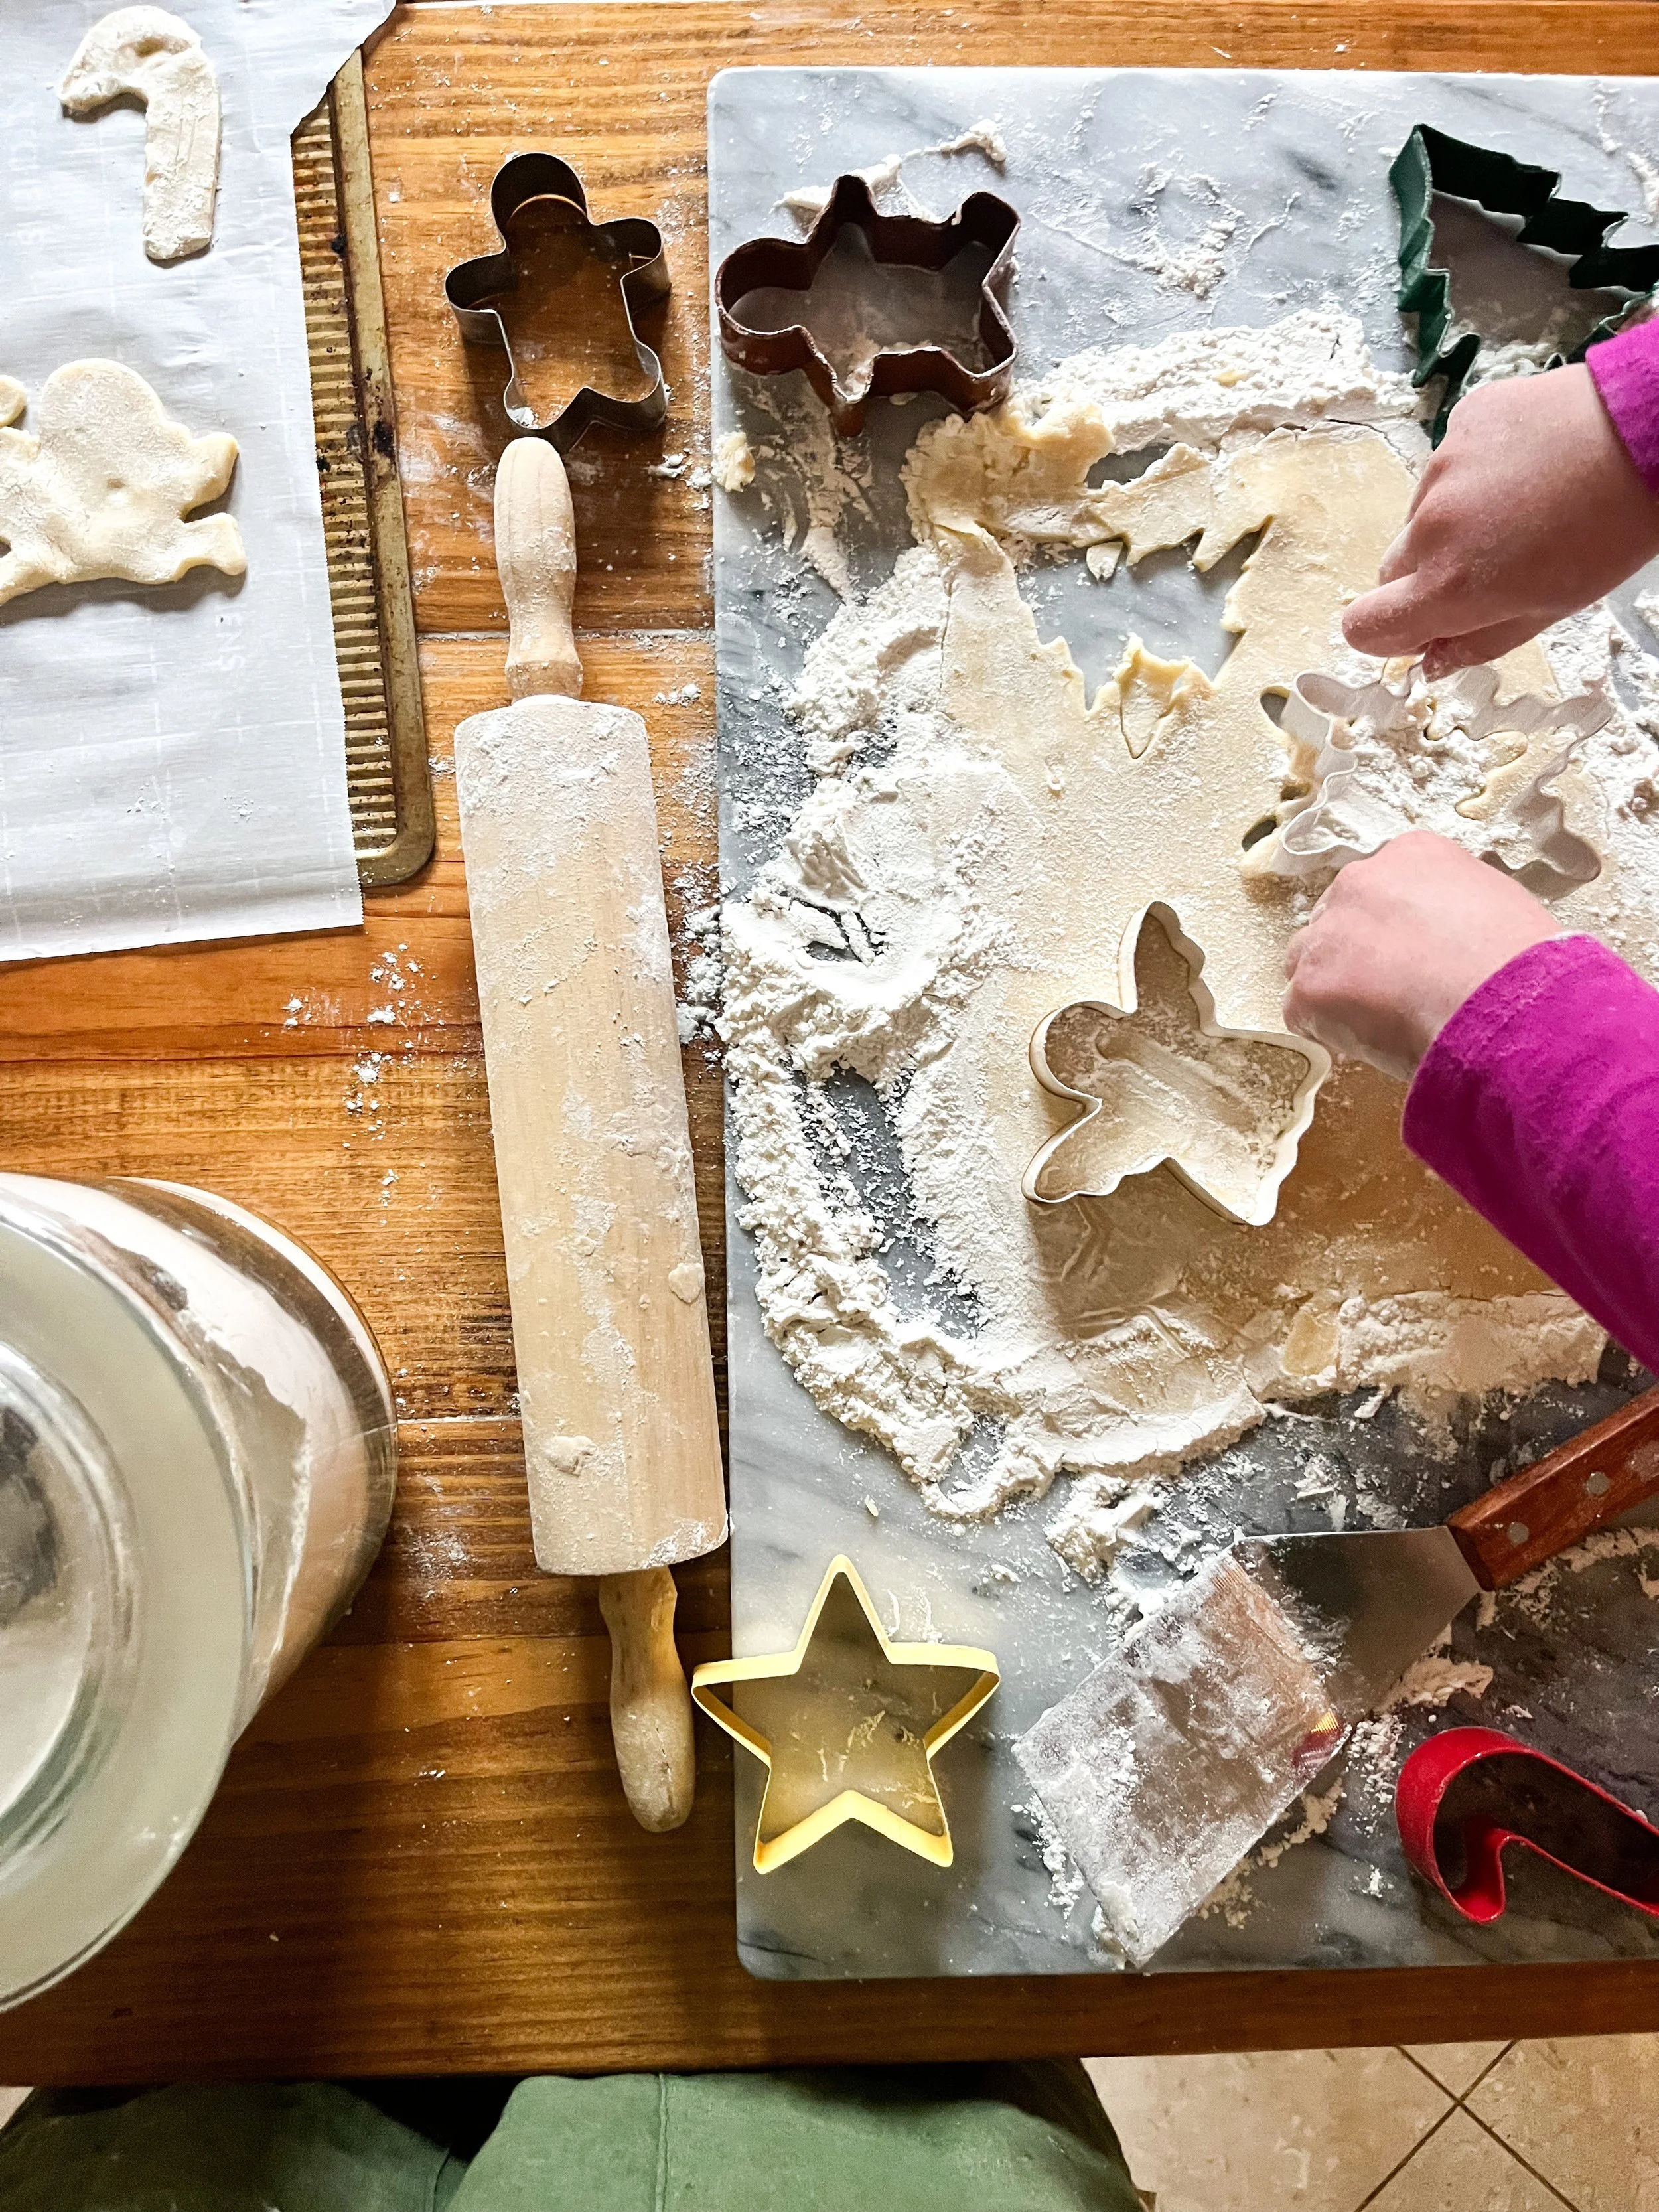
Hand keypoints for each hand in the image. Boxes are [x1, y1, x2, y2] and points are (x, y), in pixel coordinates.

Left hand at [1282, 831, 1561, 1080]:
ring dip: (1333, 990)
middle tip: (1390, 992)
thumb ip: (1452, 909)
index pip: (1380, 889)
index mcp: (1411, 854)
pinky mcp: (1310, 986)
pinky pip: (1303, 1012)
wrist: (1505, 1003)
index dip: (1391, 930)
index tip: (1410, 956)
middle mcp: (1360, 881)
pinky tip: (1371, 1043)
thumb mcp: (1496, 905)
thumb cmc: (1519, 962)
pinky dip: (1329, 1031)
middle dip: (1354, 954)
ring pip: (1309, 962)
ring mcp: (1328, 933)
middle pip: (1336, 920)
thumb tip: (1441, 940)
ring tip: (1379, 1021)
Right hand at [1342, 363, 1658, 677]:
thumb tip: (1432, 659)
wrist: (1650, 428)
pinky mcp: (1462, 422)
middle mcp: (1432, 527)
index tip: (1422, 627)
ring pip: (1423, 515)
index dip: (1388, 634)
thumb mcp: (1551, 607)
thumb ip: (1478, 641)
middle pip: (1392, 570)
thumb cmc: (1613, 526)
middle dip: (1427, 577)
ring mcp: (1442, 467)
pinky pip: (1449, 465)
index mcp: (1450, 587)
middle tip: (1488, 567)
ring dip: (1455, 522)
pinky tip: (1525, 468)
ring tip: (1521, 509)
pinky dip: (1474, 475)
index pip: (1364, 627)